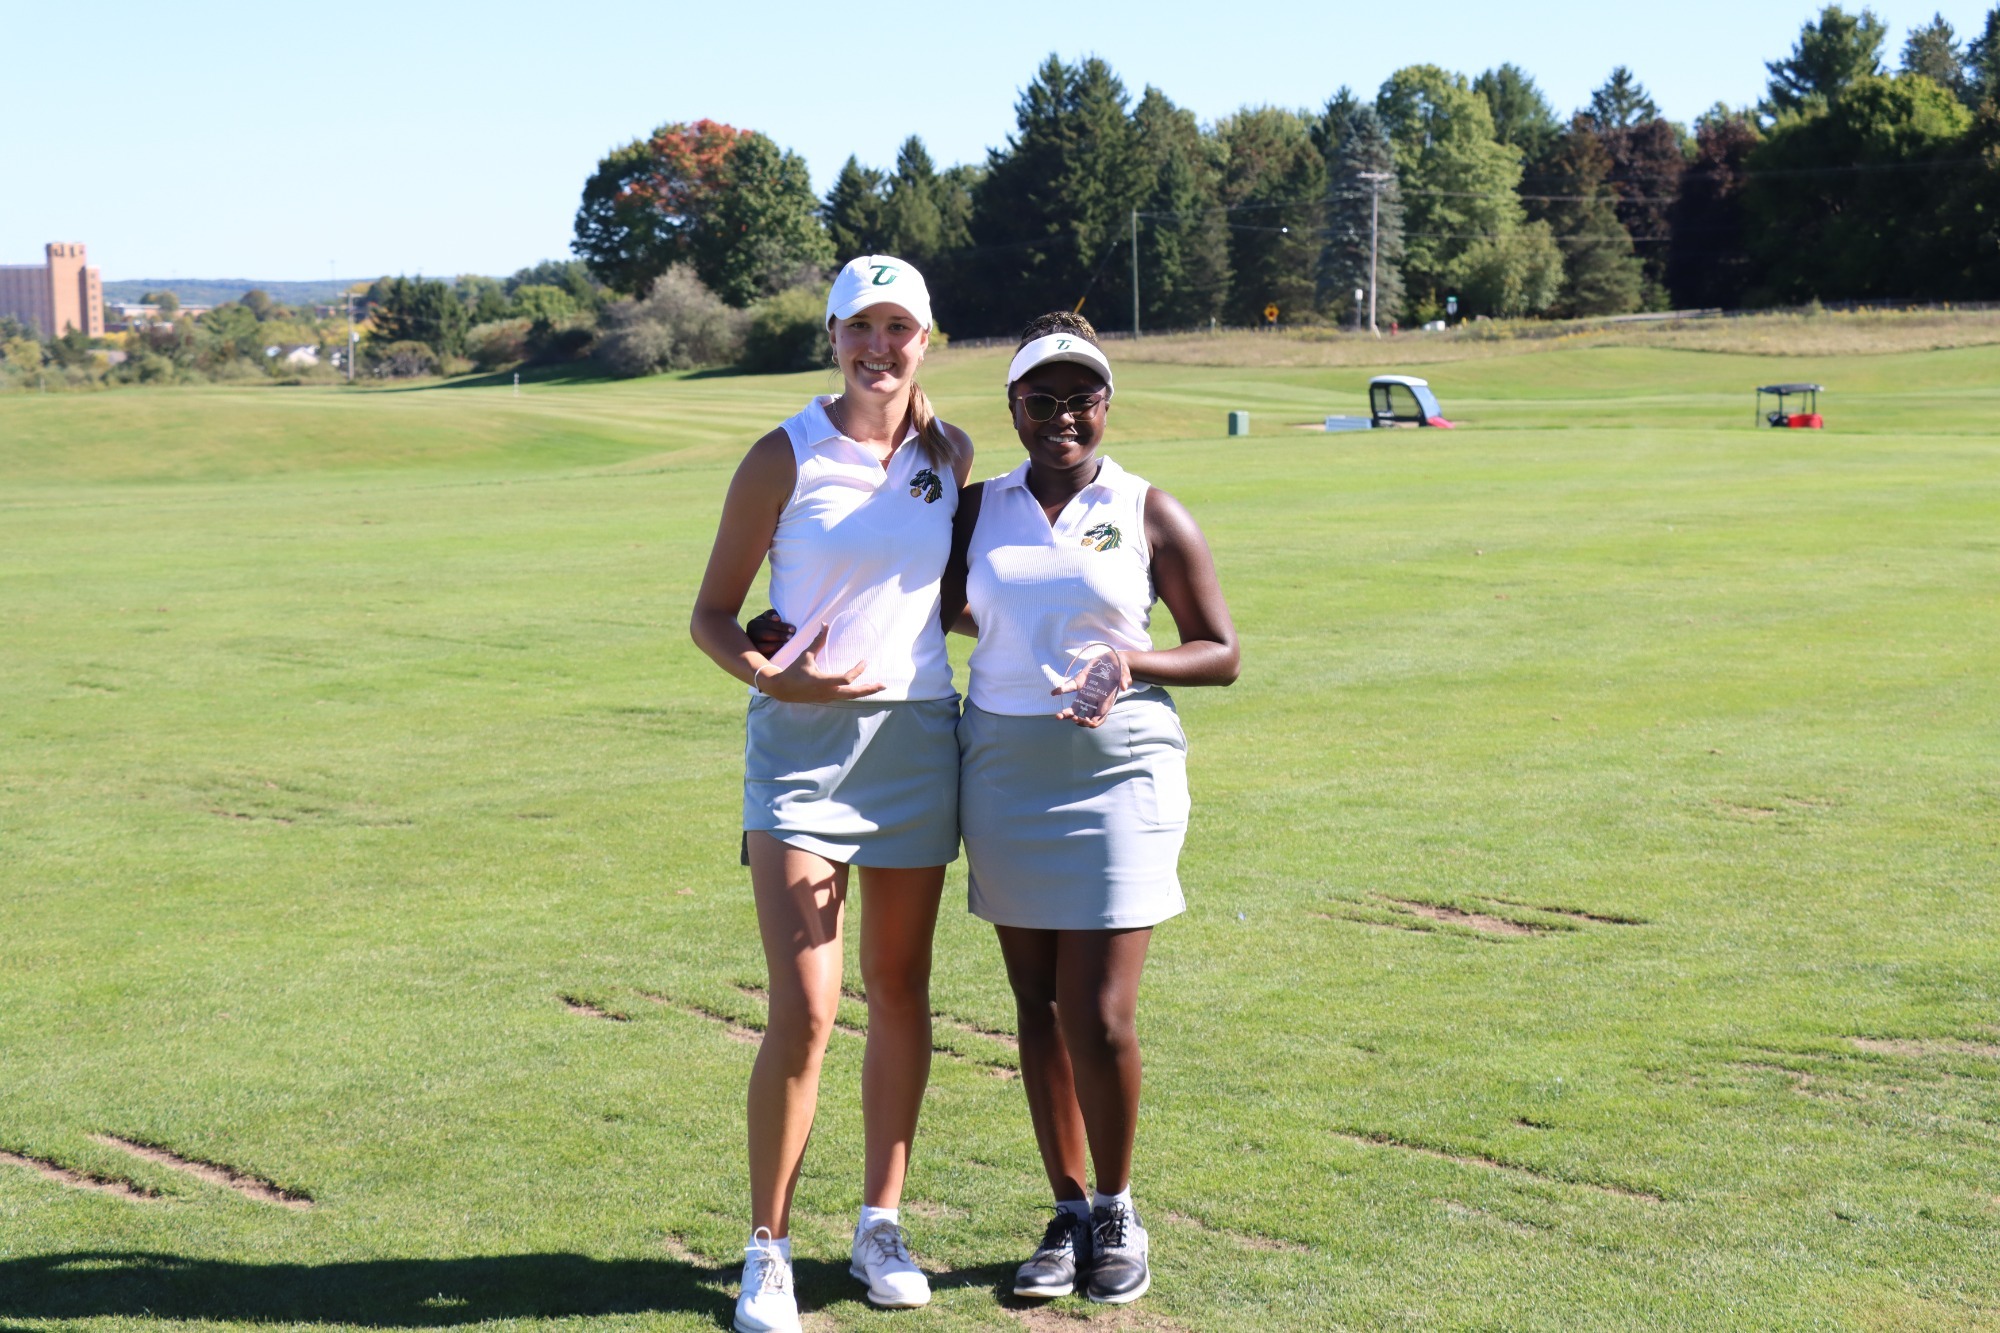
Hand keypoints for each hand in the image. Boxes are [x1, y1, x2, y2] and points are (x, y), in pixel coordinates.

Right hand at [744, 608, 794, 657]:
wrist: (767, 641)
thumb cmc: (771, 626)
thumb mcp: (770, 618)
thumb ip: (772, 615)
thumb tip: (777, 619)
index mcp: (753, 624)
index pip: (767, 623)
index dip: (780, 626)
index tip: (793, 629)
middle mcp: (750, 636)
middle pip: (763, 634)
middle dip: (779, 635)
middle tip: (791, 636)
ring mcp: (752, 647)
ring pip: (762, 647)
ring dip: (776, 645)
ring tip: (787, 644)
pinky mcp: (757, 657)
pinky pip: (764, 657)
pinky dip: (774, 654)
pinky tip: (782, 652)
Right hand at [753, 623, 884, 702]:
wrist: (782, 689)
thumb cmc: (794, 671)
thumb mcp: (806, 656)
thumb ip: (817, 642)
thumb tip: (825, 625)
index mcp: (823, 681)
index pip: (846, 678)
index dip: (858, 670)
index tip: (865, 661)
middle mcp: (828, 692)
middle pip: (854, 694)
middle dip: (869, 689)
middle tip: (884, 684)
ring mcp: (828, 697)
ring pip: (851, 697)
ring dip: (865, 692)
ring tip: (877, 687)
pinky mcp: (827, 698)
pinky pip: (845, 696)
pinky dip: (855, 692)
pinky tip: (863, 687)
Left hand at [1051, 649, 1129, 727]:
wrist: (1113, 658)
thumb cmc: (1120, 667)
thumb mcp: (1124, 672)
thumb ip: (1125, 678)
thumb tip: (1125, 686)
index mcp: (1106, 700)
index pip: (1099, 717)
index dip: (1092, 722)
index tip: (1085, 721)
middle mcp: (1095, 699)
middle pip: (1086, 716)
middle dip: (1078, 721)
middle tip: (1072, 718)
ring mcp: (1087, 692)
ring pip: (1076, 707)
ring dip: (1068, 714)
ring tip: (1058, 716)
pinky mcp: (1080, 682)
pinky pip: (1070, 688)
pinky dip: (1062, 690)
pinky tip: (1054, 692)